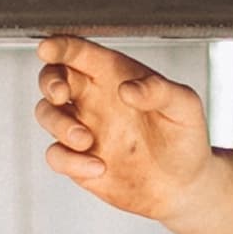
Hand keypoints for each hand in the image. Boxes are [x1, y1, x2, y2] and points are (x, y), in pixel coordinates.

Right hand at [34, 34, 216, 223]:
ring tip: (86, 140)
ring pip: (47, 114)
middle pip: (54, 77)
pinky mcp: (79, 161)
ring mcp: (83, 129)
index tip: (47, 48)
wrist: (184, 186)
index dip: (61, 47)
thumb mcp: (185, 108)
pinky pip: (57, 155)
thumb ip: (161, 91)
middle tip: (61, 94)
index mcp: (116, 76)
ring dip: (58, 124)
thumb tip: (128, 88)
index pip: (81, 53)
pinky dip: (70, 161)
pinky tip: (99, 168)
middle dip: (49, 81)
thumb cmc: (185, 138)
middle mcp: (94, 99)